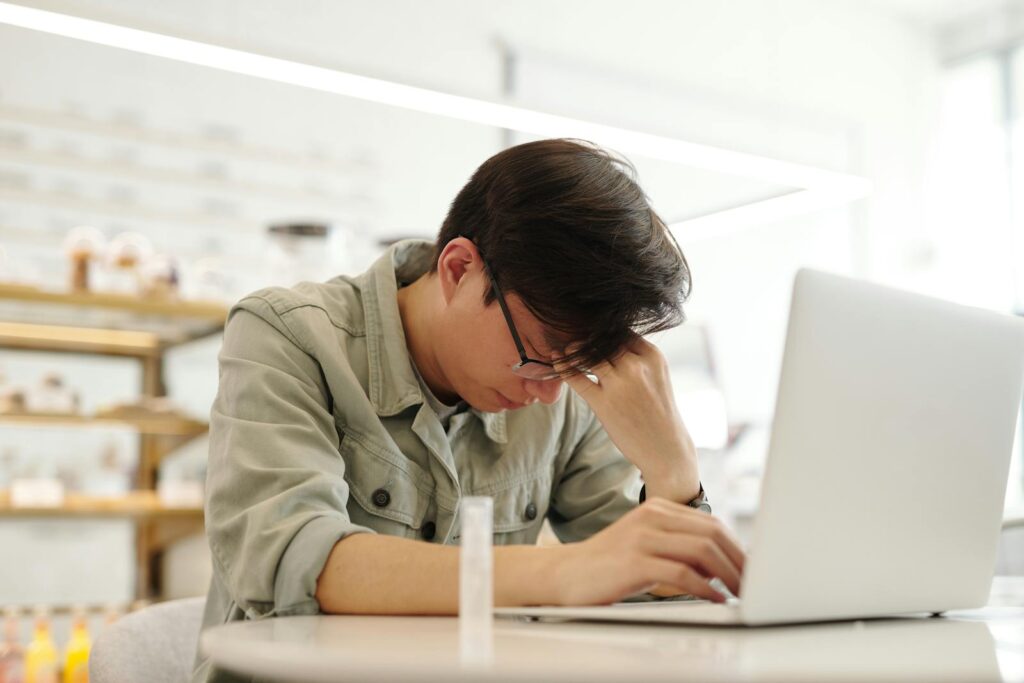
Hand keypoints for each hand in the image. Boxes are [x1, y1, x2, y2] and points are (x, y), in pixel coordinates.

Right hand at [553, 497, 744, 604]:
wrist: (565, 575)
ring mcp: (642, 537)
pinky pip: (682, 573)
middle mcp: (652, 517)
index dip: (737, 547)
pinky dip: (705, 588)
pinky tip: (715, 599)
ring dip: (728, 574)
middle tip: (753, 583)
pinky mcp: (634, 561)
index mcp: (657, 509)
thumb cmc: (608, 566)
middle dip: (739, 560)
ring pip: (702, 550)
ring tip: (740, 592)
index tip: (751, 568)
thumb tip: (722, 564)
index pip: (711, 523)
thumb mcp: (646, 546)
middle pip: (712, 533)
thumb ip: (678, 547)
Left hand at [559, 335, 699, 499]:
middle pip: (602, 339)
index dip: (603, 330)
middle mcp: (636, 366)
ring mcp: (619, 384)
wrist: (666, 449)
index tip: (591, 332)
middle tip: (571, 334)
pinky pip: (576, 377)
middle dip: (586, 337)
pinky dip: (563, 367)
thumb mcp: (656, 376)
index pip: (620, 330)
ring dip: (573, 349)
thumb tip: (607, 341)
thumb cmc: (658, 412)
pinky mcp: (603, 403)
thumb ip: (636, 357)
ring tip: (566, 349)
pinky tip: (556, 360)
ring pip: (587, 354)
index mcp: (652, 356)